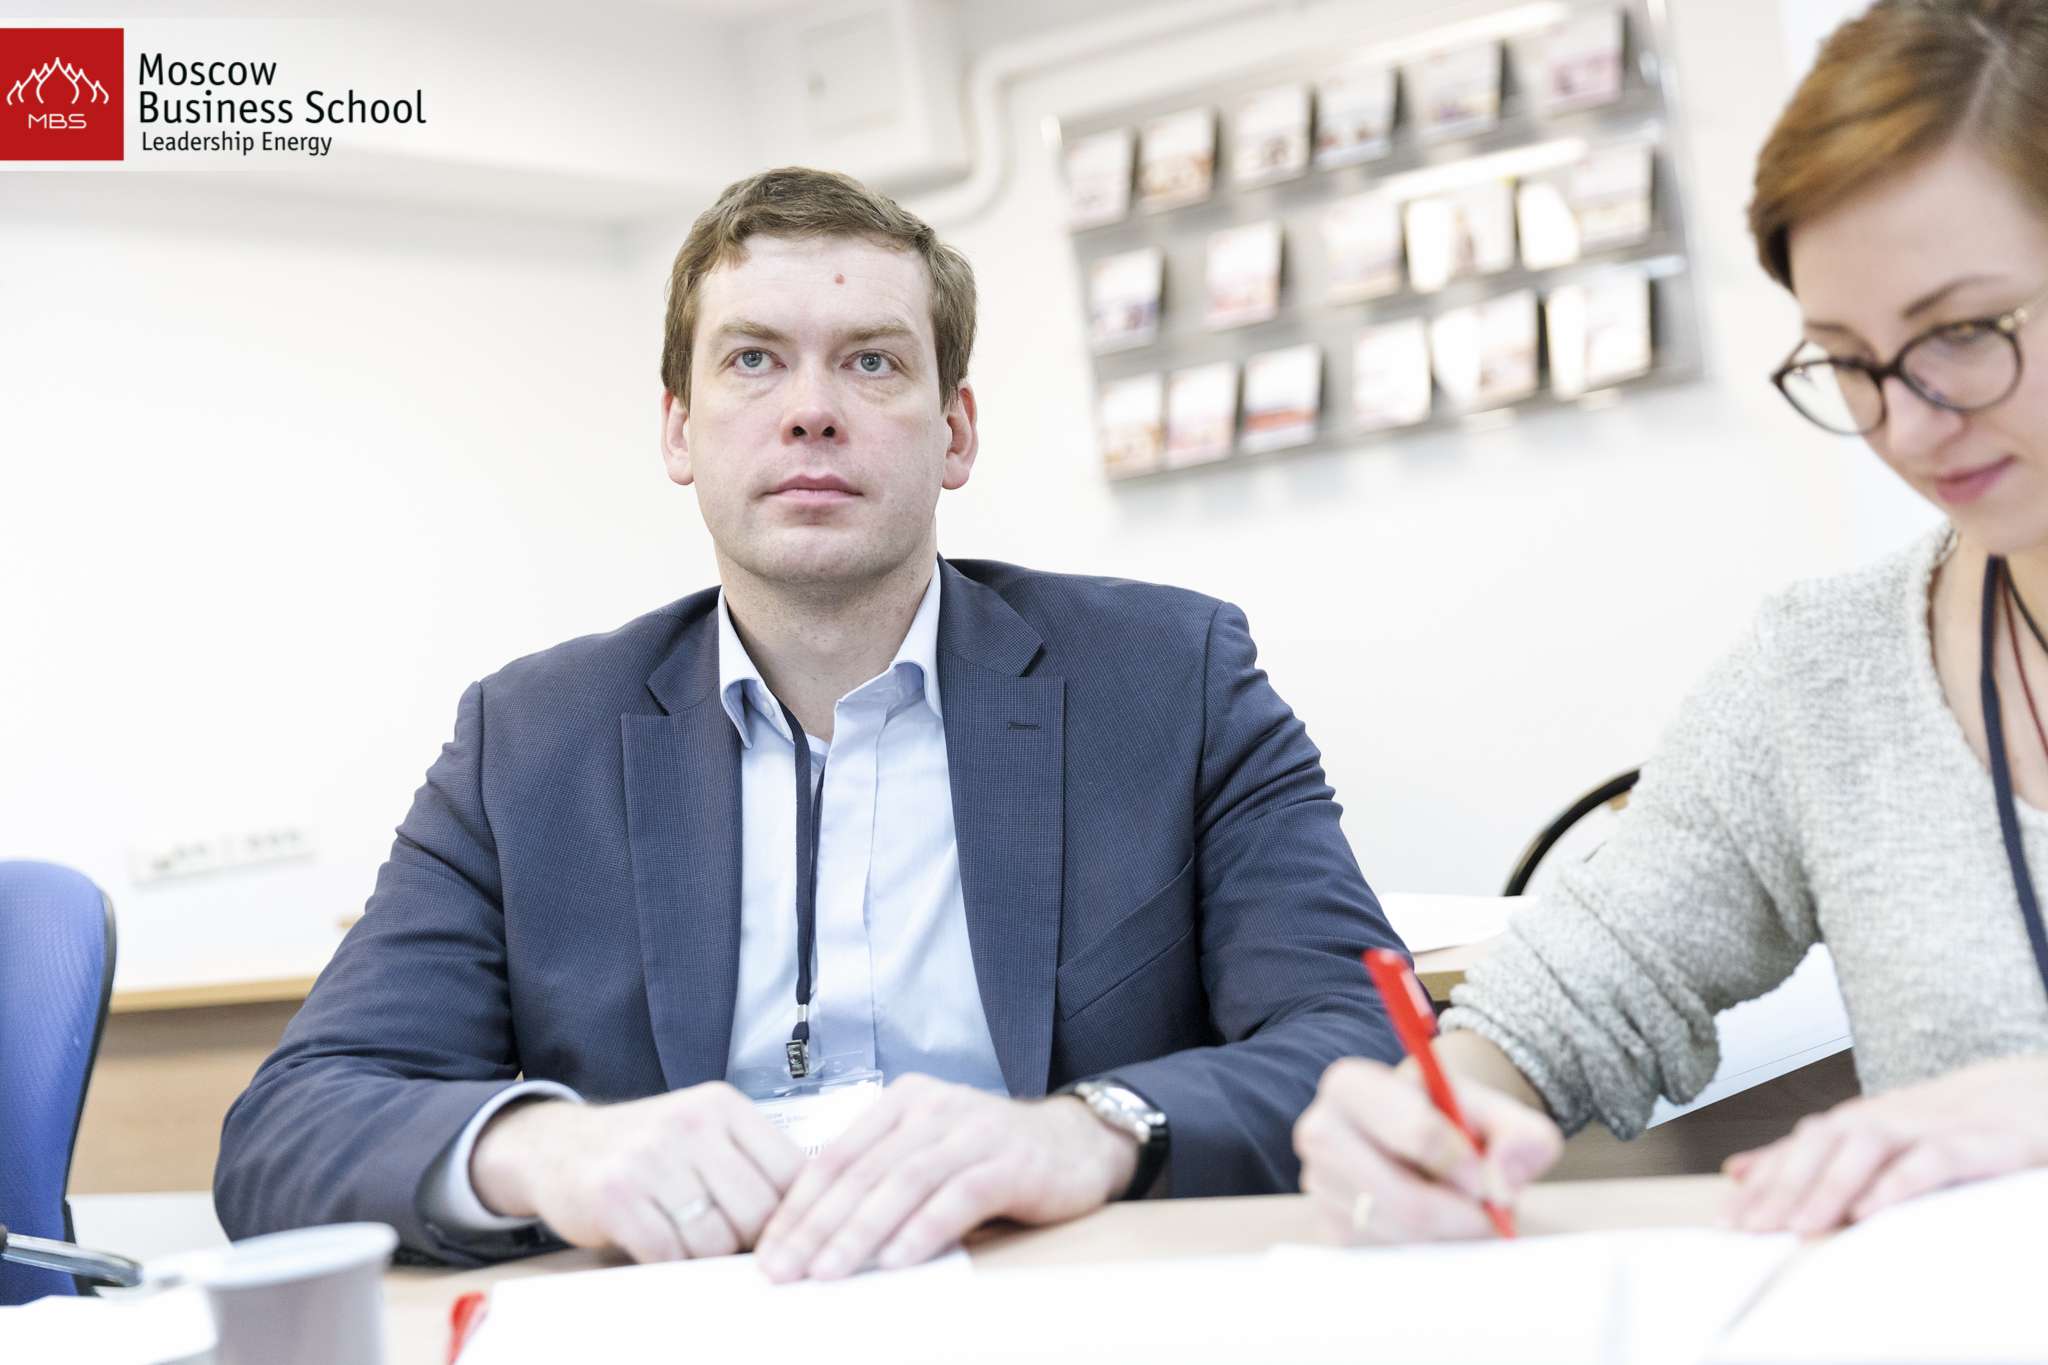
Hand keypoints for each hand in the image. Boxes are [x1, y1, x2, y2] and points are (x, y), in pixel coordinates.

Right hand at [469, 1082, 804, 1262]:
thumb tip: (813, 1218)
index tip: (785, 1236)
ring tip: (688, 1240)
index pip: (791, 1171)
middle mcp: (690, 1124)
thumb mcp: (705, 1135)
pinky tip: (658, 1247)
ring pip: (714, 1239)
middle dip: (749, 1242)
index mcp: (723, 1106)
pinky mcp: (615, 1195)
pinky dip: (668, 1263)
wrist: (557, 1146)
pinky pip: (667, 1253)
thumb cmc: (646, 1150)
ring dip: (705, 1256)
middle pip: (757, 1212)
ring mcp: (650, 1157)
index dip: (794, 1216)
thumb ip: (753, 1164)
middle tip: (731, 1246)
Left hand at [753, 1074, 1136, 1280]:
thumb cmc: (991, 1157)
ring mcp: (974, 1131)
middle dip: (816, 1227)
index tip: (768, 1252)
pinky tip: (899, 1260)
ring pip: (903, 1182)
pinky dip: (925, 1229)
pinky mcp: (1011, 1161)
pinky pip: (959, 1195)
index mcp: (902, 1102)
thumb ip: (880, 1177)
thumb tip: (812, 1237)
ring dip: (860, 1231)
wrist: (1076, 1144)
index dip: (797, 1207)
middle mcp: (934, 1108)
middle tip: (784, 1271)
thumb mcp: (927, 1153)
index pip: (835, 1157)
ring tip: (828, 1271)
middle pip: (862, 1172)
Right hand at [1294, 1057, 1562, 1242]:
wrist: (1425, 1138)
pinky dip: (1423, 1252)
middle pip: (1402, 1198)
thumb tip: (1501, 1184)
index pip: (1415, 1131)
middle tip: (1488, 1217)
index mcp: (1352, 1084)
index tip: (1489, 1179)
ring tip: (1463, 1215)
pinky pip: (1386, 1257)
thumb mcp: (1499, 1113)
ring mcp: (1318, 1186)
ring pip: (1397, 1235)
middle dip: (1459, 1216)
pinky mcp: (1328, 1230)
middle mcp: (1319, 1132)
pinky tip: (1435, 1229)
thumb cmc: (1457, 1122)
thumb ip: (1521, 1136)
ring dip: (1445, 1238)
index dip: (1466, 1165)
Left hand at [1723, 1054, 2047, 1234]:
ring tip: (1801, 1227)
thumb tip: (1738, 1171)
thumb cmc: (1940, 1128)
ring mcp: (1928, 1127)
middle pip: (1822, 1144)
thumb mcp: (1868, 1140)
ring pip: (1868, 1147)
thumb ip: (1805, 1158)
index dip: (1760, 1185)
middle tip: (1752, 1231)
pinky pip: (1932, 1161)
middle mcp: (1884, 1118)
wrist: (2029, 1098)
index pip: (1797, 1150)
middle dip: (1782, 1188)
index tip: (1726, 1223)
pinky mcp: (1977, 1144)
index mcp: (1856, 1122)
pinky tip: (1872, 1211)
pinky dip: (1899, 1183)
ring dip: (1830, 1186)